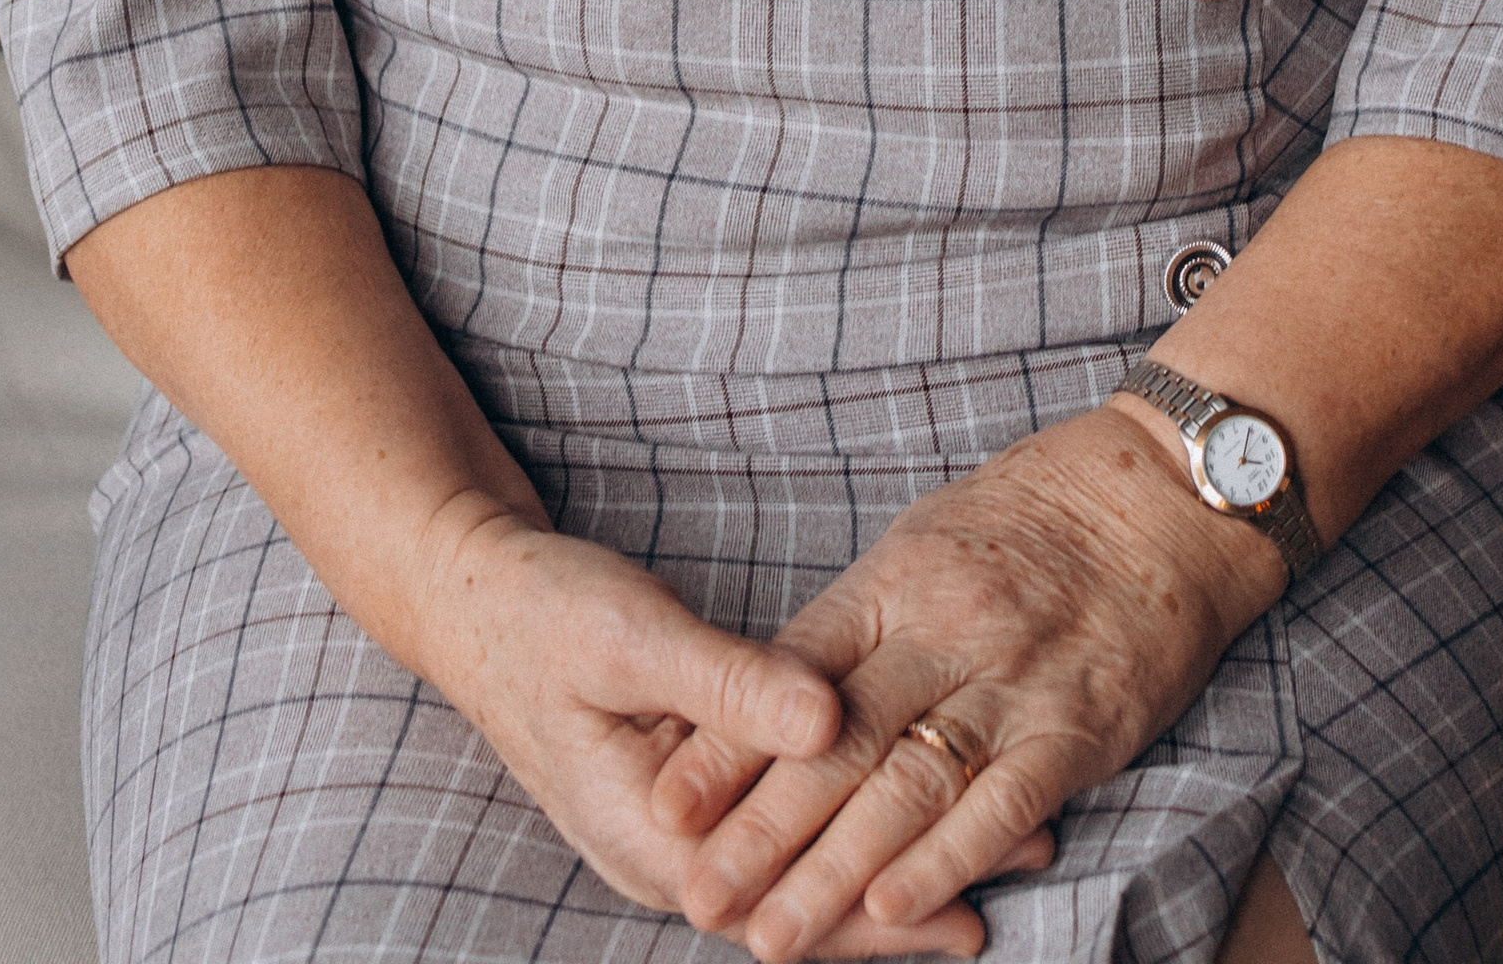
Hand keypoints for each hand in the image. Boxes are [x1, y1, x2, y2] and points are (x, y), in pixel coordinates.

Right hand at [406, 501, 992, 955]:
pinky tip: (914, 802)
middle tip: (1027, 863)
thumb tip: (829, 720)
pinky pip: (788, 829)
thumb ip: (728, 683)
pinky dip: (854, 820)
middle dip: (914, 895)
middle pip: (808, 905)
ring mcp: (682, 831)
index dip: (882, 902)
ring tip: (1008, 843)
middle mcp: (669, 857)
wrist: (475, 596)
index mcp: (652, 838)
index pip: (788, 900)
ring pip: (806, 869)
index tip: (973, 894)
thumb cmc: (545, 611)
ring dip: (896, 859)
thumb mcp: (631, 637)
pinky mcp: (696, 791)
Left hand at [648, 403, 1272, 962]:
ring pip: (908, 786)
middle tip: (701, 895)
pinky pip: (1003, 802)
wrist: (1164, 500)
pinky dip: (947, 860)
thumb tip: (778, 695)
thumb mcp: (928, 540)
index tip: (668, 804)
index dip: (729, 743)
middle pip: (836, 743)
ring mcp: (1013, 681)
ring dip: (834, 870)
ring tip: (773, 934)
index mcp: (896, 581)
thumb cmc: (1037, 519)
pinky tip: (894, 908)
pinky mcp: (1077, 728)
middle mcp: (945, 630)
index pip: (792, 671)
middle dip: (761, 830)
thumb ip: (861, 624)